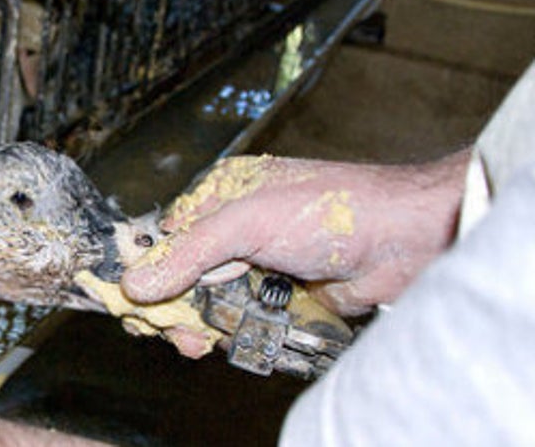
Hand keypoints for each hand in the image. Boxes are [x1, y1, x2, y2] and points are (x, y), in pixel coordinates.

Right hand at [120, 151, 467, 355]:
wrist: (403, 241)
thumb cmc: (332, 209)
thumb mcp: (246, 222)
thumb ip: (189, 252)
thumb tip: (138, 281)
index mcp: (220, 195)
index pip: (165, 235)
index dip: (146, 269)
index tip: (134, 300)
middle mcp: (236, 229)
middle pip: (183, 275)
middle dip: (173, 306)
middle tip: (174, 331)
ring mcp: (259, 265)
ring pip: (211, 304)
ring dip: (203, 326)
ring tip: (203, 342)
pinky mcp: (281, 297)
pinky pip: (244, 321)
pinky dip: (236, 334)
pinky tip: (232, 341)